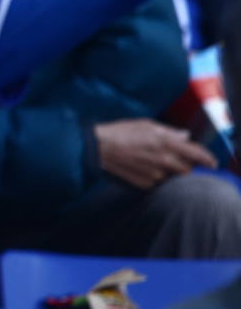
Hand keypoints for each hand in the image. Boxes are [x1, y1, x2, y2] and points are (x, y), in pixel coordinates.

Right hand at [95, 118, 215, 189]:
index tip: (211, 162)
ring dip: (167, 170)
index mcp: (166, 143)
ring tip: (151, 159)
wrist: (98, 148)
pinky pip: (157, 181)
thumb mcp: (146, 124)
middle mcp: (163, 161)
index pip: (196, 154)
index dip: (207, 158)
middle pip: (186, 169)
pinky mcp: (144, 183)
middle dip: (184, 164)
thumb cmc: (120, 132)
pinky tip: (141, 166)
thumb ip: (169, 131)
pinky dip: (154, 175)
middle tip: (173, 157)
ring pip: (171, 176)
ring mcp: (154, 174)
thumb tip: (184, 136)